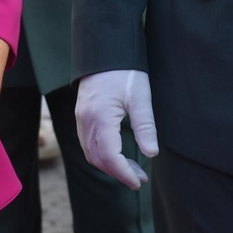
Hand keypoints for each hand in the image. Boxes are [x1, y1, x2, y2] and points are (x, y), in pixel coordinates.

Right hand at [75, 69, 157, 188]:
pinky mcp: (81, 114)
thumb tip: (151, 153)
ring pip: (90, 153)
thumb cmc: (125, 71)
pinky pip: (86, 142)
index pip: (110, 157)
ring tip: (130, 168)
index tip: (139, 182)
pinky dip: (100, 154)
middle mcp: (86, 122)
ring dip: (108, 165)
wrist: (105, 49)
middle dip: (118, 172)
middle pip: (98, 159)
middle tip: (139, 177)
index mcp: (101, 119)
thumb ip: (145, 126)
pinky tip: (116, 153)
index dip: (124, 174)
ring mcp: (81, 118)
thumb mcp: (140, 97)